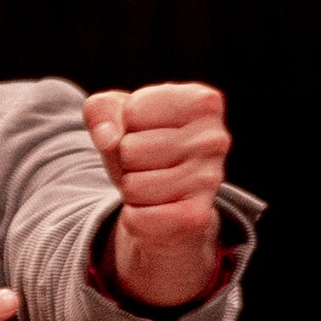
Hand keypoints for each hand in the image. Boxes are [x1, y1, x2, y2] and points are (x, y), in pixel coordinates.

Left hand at [81, 81, 231, 308]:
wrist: (167, 216)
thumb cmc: (142, 157)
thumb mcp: (116, 124)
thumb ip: (103, 111)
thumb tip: (108, 136)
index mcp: (203, 101)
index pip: (134, 107)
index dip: (122, 127)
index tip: (140, 137)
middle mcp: (217, 137)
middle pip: (130, 147)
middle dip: (123, 163)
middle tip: (143, 171)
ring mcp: (212, 179)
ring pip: (132, 182)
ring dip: (128, 192)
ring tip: (148, 191)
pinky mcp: (196, 217)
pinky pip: (136, 215)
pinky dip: (133, 219)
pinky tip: (153, 215)